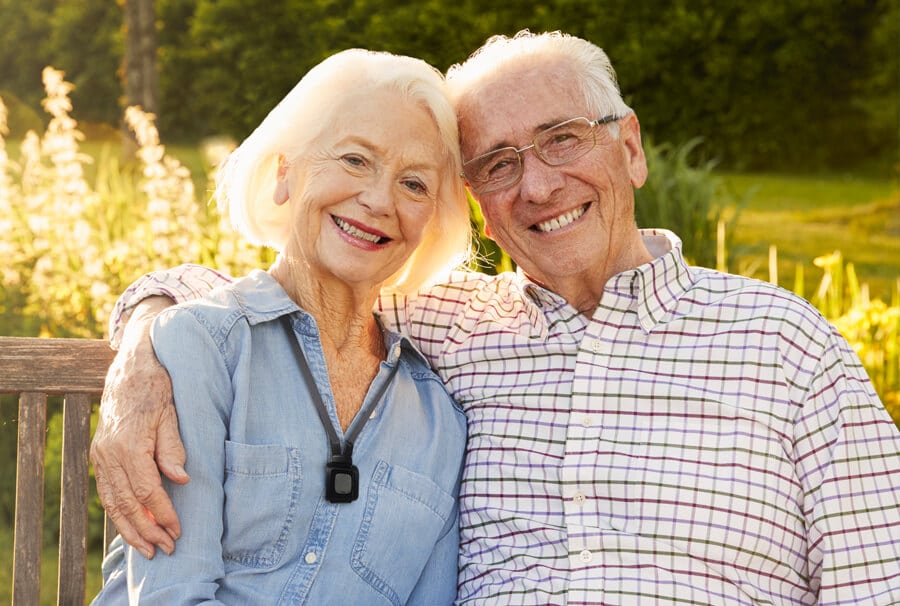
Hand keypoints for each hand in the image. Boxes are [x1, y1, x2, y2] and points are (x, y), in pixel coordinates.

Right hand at [90, 296, 187, 558]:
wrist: (132, 364)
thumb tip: (180, 480)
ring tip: (146, 548)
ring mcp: (101, 454)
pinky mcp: (100, 453)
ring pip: (111, 501)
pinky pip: (106, 490)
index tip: (178, 530)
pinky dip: (118, 512)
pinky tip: (131, 526)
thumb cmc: (158, 386)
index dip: (162, 513)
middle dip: (146, 530)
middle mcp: (109, 453)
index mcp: (129, 444)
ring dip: (129, 528)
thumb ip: (173, 447)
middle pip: (125, 503)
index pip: (146, 490)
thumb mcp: (171, 412)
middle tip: (165, 550)